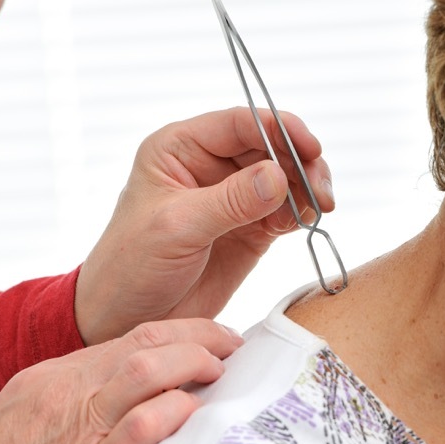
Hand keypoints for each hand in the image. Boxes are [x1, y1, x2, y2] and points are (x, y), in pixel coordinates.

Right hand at [0, 319, 241, 443]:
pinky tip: (194, 413)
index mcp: (53, 378)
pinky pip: (139, 427)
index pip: (128, 337)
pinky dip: (173, 413)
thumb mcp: (27, 421)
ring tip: (222, 372)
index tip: (206, 338)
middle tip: (231, 346)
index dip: (177, 332)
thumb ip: (75, 403)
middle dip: (198, 335)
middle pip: (145, 341)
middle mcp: (67, 391)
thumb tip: (129, 397)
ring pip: (145, 369)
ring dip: (194, 363)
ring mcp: (76, 426)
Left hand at [75, 107, 334, 344]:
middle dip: (300, 161)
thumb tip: (278, 175)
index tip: (309, 147)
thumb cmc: (130, 267)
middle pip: (269, 146)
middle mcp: (208, 165)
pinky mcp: (249, 227)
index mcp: (179, 149)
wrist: (124, 319)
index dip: (278, 129)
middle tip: (320, 188)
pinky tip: (306, 221)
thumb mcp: (176, 228)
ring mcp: (232, 197)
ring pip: (284, 176)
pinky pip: (286, 209)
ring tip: (320, 207)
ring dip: (307, 187)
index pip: (238, 124)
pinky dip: (302, 212)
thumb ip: (229, 201)